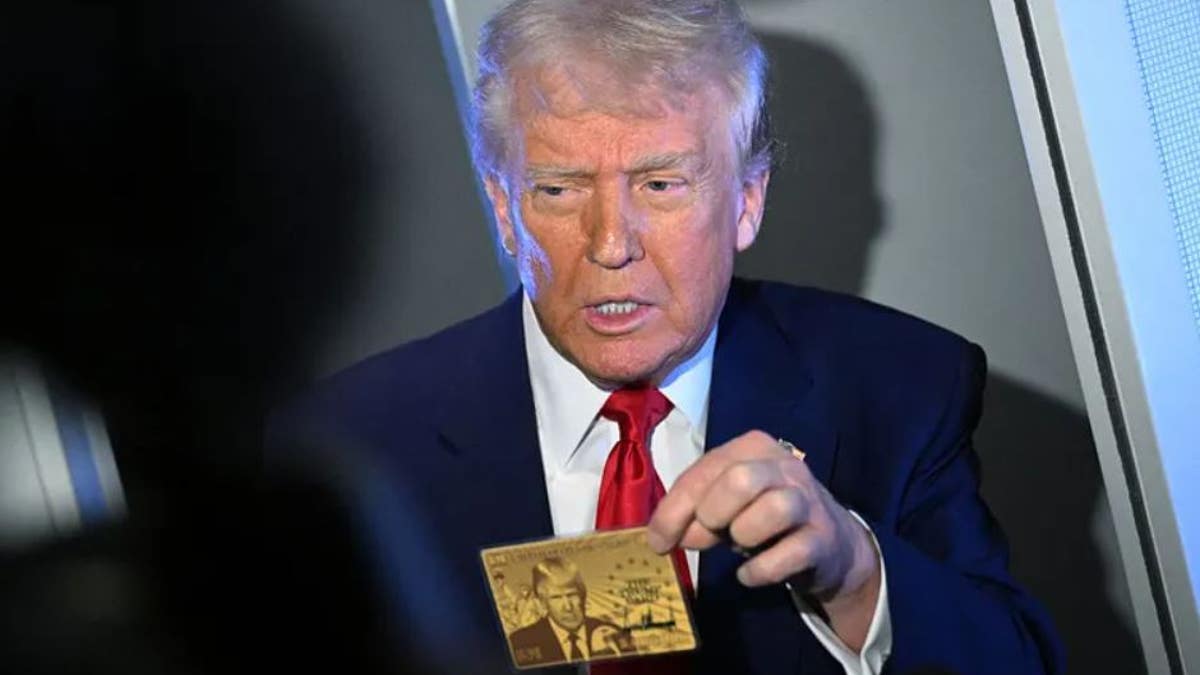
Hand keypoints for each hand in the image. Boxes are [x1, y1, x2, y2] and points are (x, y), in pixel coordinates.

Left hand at [646, 430, 880, 648]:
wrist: (830, 546)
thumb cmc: (764, 518)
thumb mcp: (725, 507)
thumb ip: (693, 513)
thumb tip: (665, 537)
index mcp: (754, 447)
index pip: (706, 469)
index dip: (675, 508)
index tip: (657, 541)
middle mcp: (785, 467)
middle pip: (739, 480)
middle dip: (712, 514)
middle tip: (706, 538)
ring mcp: (809, 502)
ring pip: (773, 508)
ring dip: (743, 535)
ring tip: (739, 546)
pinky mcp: (823, 539)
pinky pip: (789, 554)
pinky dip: (760, 569)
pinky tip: (749, 573)